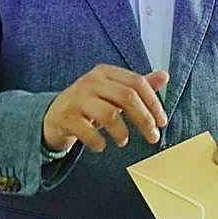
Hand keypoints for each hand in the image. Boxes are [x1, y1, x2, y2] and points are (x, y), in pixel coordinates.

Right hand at [42, 65, 167, 153]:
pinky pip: (88, 131)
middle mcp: (91, 82)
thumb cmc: (89, 105)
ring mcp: (77, 98)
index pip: (137, 83)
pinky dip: (98, 142)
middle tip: (152, 137)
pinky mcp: (65, 116)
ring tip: (123, 141)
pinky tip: (101, 146)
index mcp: (106, 73)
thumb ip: (137, 86)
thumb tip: (164, 76)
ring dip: (122, 133)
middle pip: (127, 97)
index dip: (153, 103)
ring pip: (109, 114)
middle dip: (144, 120)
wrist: (54, 116)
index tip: (161, 122)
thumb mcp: (113, 93)